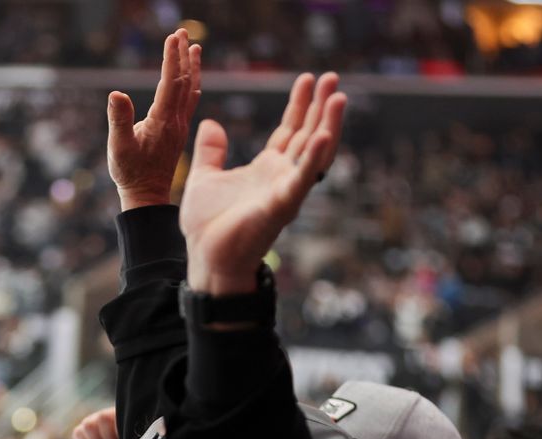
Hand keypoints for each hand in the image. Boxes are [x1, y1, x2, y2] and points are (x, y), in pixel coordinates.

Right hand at [107, 29, 201, 211]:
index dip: (171, 59)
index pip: (170, 83)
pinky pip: (189, 102)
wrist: (147, 195)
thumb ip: (119, 120)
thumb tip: (116, 93)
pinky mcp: (178, 132)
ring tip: (194, 47)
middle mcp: (175, 121)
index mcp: (162, 121)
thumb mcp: (119, 147)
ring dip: (192, 67)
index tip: (172, 37)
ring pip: (190, 90)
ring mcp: (179, 126)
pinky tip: (192, 79)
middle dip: (183, 55)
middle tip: (182, 32)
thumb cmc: (130, 173)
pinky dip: (192, 85)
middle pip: (183, 81)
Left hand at [179, 73, 345, 294]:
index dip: (299, 105)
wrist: (206, 259)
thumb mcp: (203, 177)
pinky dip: (313, 159)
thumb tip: (211, 124)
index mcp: (265, 169)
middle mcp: (281, 177)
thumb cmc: (207, 226)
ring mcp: (284, 191)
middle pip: (307, 135)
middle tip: (332, 77)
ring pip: (313, 153)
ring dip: (328, 125)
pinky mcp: (281, 207)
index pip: (289, 130)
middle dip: (320, 107)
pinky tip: (322, 136)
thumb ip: (210, 152)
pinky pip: (301, 180)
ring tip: (338, 97)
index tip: (308, 79)